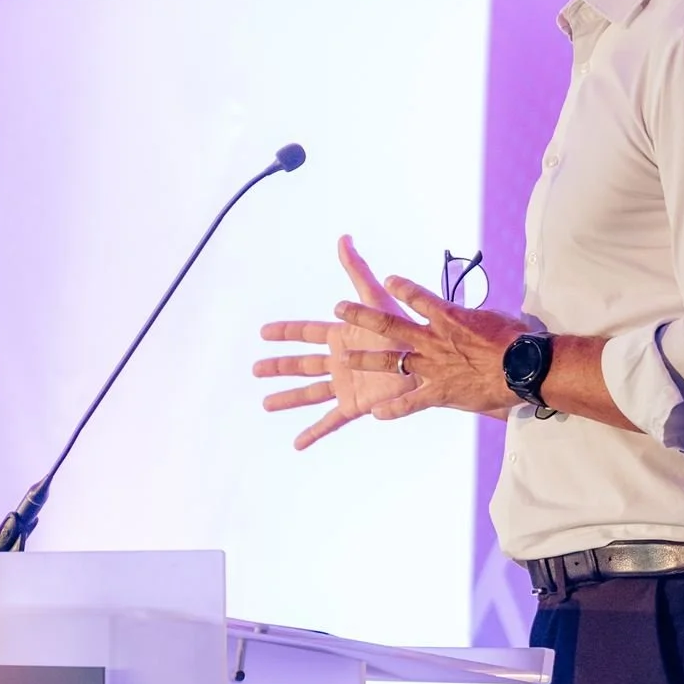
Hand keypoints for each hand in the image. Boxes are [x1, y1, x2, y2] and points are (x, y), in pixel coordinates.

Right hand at [254, 235, 417, 449]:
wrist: (427, 360)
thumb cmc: (404, 329)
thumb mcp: (376, 299)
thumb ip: (358, 271)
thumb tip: (343, 239)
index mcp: (342, 335)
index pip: (306, 332)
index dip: (284, 332)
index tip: (263, 332)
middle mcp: (340, 360)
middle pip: (301, 363)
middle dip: (279, 366)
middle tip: (255, 369)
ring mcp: (346, 383)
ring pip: (309, 392)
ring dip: (288, 398)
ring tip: (266, 404)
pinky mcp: (355, 404)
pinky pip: (330, 421)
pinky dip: (313, 433)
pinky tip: (297, 444)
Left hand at [336, 277, 531, 420]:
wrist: (521, 366)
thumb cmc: (515, 340)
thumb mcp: (493, 319)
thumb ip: (475, 319)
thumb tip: (475, 318)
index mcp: (448, 318)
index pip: (418, 297)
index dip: (402, 288)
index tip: (388, 281)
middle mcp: (433, 340)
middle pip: (389, 324)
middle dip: (362, 316)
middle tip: (340, 308)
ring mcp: (433, 367)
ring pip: (391, 361)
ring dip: (365, 359)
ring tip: (344, 358)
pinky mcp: (439, 392)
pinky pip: (410, 402)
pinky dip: (393, 409)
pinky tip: (375, 413)